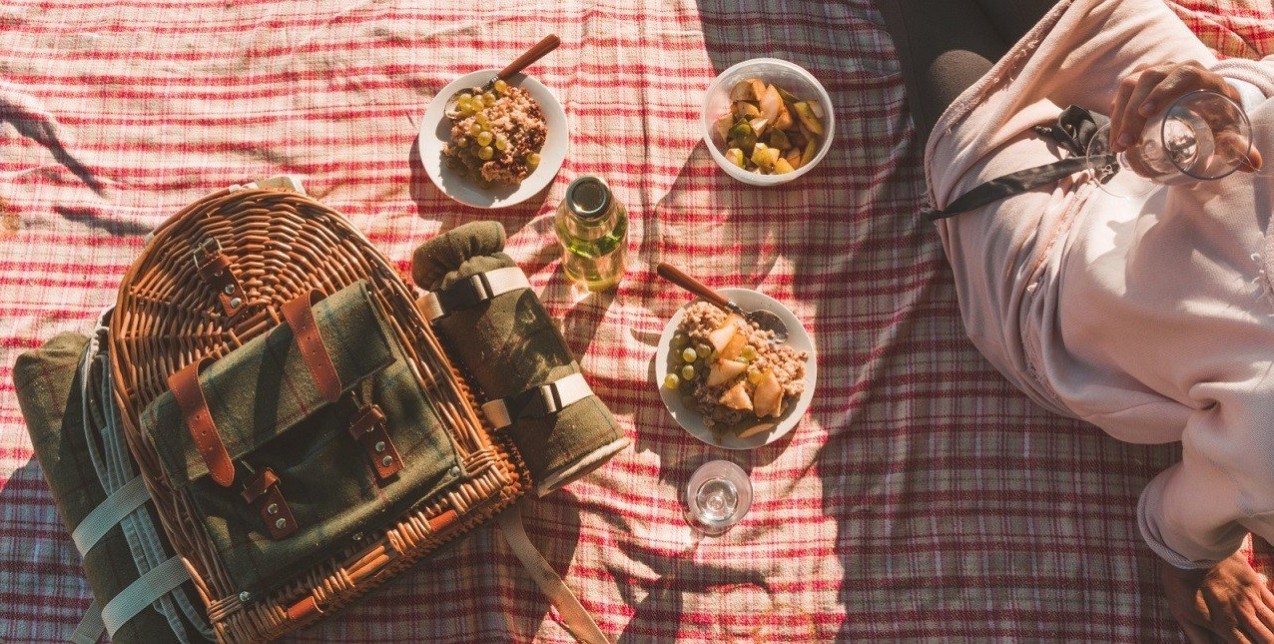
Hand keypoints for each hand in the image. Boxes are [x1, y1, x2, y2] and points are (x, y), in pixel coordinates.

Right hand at [1109, 61, 1261, 171]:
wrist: (1207, 102)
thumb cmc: (1218, 115)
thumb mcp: (1227, 128)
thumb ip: (1236, 145)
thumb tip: (1251, 164)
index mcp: (1201, 75)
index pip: (1181, 75)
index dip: (1162, 91)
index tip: (1147, 113)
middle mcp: (1175, 68)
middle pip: (1147, 80)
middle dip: (1131, 112)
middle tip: (1126, 143)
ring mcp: (1154, 73)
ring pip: (1130, 85)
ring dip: (1119, 115)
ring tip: (1118, 145)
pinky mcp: (1140, 82)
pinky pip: (1122, 93)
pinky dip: (1116, 114)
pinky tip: (1115, 135)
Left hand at [1159, 550, 1273, 642]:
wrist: (1189, 549)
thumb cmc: (1180, 582)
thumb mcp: (1181, 614)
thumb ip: (1198, 637)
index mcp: (1225, 626)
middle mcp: (1244, 615)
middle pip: (1267, 640)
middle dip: (1267, 642)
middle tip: (1263, 640)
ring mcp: (1253, 599)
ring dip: (1273, 633)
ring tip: (1270, 636)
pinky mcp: (1256, 584)